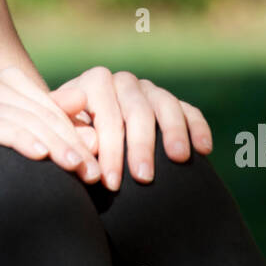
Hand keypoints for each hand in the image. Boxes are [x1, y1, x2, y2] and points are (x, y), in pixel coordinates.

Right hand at [0, 66, 103, 183]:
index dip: (79, 136)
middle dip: (72, 144)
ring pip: (26, 119)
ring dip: (54, 144)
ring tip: (76, 167)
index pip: (55, 110)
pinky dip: (21, 139)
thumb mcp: (11, 141)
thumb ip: (47, 136)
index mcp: (11, 82)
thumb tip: (96, 142)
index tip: (99, 165)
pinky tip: (38, 154)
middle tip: (92, 172)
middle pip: (45, 114)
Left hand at [49, 67, 212, 190]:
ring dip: (173, 132)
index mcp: (94, 83)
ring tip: (178, 159)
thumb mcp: (61, 133)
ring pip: (166, 105)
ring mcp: (149, 90)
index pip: (106, 115)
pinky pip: (188, 110)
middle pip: (137, 110)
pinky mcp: (171, 102)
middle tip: (143, 178)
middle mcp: (123, 82)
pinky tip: (204, 149)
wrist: (85, 138)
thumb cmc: (71, 141)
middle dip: (140, 146)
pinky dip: (197, 127)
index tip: (110, 183)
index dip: (109, 150)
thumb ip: (69, 130)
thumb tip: (89, 132)